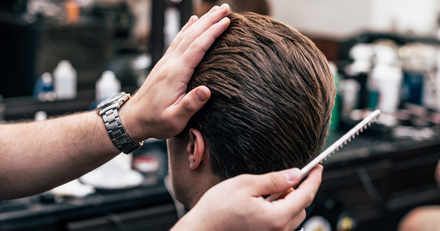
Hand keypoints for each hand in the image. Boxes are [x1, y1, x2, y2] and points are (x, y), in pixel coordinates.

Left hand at [120, 4, 230, 140]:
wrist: (133, 119)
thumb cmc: (155, 121)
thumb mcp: (175, 120)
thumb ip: (190, 105)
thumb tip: (206, 91)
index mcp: (175, 74)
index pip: (197, 48)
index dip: (212, 33)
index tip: (227, 22)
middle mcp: (170, 63)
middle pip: (192, 35)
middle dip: (210, 20)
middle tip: (226, 8)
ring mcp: (166, 62)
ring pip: (185, 35)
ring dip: (201, 21)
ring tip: (215, 11)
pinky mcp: (164, 64)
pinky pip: (177, 41)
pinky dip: (187, 28)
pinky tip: (192, 21)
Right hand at [173, 165, 323, 230]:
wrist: (201, 230)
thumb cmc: (217, 209)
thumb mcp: (246, 185)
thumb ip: (274, 180)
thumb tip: (295, 174)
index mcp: (276, 218)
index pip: (305, 195)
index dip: (314, 178)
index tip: (319, 167)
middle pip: (301, 207)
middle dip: (298, 190)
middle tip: (285, 177)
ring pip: (292, 215)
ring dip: (288, 200)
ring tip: (267, 191)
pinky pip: (281, 222)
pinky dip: (279, 209)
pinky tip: (263, 202)